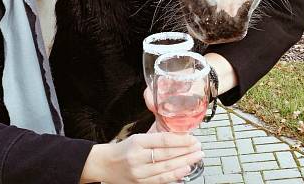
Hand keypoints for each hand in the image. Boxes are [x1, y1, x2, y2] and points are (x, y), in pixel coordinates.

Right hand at [80, 132, 202, 182]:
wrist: (104, 165)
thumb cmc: (123, 149)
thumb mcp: (137, 136)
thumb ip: (155, 131)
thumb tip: (176, 125)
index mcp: (137, 142)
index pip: (163, 140)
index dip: (180, 140)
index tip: (192, 138)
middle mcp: (137, 157)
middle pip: (167, 155)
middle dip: (186, 151)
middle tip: (199, 147)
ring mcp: (139, 172)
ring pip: (166, 168)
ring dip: (184, 163)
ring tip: (196, 157)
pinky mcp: (140, 183)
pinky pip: (161, 180)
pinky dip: (175, 176)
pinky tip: (186, 170)